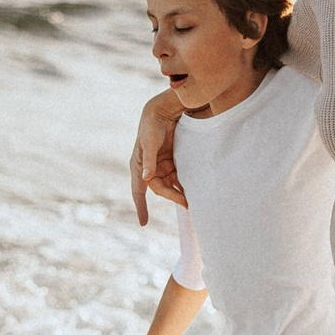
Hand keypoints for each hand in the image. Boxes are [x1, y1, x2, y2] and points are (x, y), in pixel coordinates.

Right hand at [126, 92, 185, 223]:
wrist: (162, 111)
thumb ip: (149, 160)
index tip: (143, 222)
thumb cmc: (151, 125)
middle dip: (172, 197)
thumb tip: (146, 178)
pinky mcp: (171, 161)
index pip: (139, 190)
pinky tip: (195, 188)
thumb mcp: (149, 142)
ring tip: (192, 201)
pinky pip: (178, 176)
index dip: (141, 207)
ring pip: (170, 185)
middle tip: (187, 205)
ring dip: (179, 192)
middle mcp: (149, 169)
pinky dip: (184, 182)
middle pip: (161, 189)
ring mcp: (161, 165)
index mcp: (139, 166)